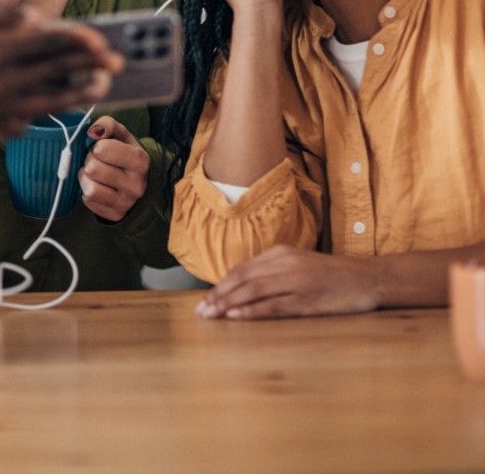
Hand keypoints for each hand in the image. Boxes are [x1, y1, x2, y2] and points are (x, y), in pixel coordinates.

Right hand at [0, 5, 124, 136]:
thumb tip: (36, 17)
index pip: (46, 43)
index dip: (77, 40)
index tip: (100, 38)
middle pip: (54, 71)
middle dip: (89, 66)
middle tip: (116, 62)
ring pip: (47, 100)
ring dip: (77, 94)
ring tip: (100, 88)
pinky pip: (22, 118)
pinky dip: (42, 113)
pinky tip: (56, 108)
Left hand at [78, 117, 148, 221]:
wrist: (138, 183)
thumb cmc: (125, 154)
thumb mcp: (121, 135)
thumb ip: (108, 125)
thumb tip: (93, 131)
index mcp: (140, 161)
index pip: (102, 149)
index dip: (97, 146)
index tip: (102, 149)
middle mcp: (137, 184)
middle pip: (93, 168)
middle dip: (90, 162)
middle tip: (97, 162)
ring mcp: (127, 203)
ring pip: (90, 189)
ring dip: (86, 178)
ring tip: (95, 175)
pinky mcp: (116, 215)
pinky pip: (89, 201)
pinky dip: (88, 192)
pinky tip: (98, 187)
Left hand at [195, 245, 379, 319]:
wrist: (369, 278)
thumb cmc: (332, 275)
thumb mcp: (298, 264)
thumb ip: (273, 271)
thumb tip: (241, 288)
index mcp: (280, 253)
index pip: (241, 269)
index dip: (220, 285)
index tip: (204, 300)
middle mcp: (285, 264)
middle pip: (242, 280)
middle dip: (218, 296)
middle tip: (201, 311)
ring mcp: (296, 281)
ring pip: (253, 291)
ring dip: (229, 304)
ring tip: (212, 316)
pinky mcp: (308, 299)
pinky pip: (274, 305)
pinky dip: (252, 311)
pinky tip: (236, 317)